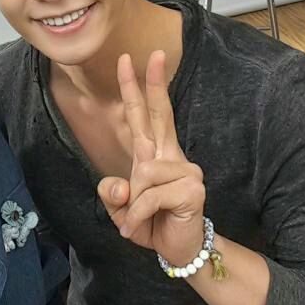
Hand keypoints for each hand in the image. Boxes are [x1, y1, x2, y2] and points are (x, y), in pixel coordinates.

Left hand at [97, 51, 205, 265]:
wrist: (179, 251)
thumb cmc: (152, 224)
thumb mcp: (122, 209)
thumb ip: (113, 194)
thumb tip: (122, 183)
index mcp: (153, 154)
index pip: (143, 115)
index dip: (136, 88)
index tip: (131, 59)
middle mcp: (170, 156)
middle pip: (160, 114)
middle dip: (154, 84)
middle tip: (154, 53)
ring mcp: (184, 170)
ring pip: (141, 176)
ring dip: (133, 204)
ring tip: (140, 219)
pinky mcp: (191, 189)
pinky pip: (149, 197)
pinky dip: (138, 216)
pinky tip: (142, 227)